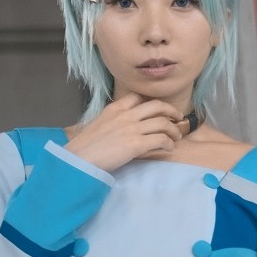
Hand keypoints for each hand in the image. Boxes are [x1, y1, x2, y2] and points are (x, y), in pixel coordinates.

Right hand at [64, 93, 184, 170]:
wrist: (78, 159)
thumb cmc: (85, 146)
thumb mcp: (99, 124)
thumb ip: (114, 121)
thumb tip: (125, 126)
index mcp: (115, 108)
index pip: (139, 97)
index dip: (153, 103)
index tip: (160, 110)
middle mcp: (126, 115)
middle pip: (157, 106)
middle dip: (171, 111)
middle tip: (178, 118)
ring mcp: (132, 129)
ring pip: (163, 123)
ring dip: (174, 130)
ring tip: (176, 137)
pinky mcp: (136, 144)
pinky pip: (161, 140)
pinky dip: (169, 144)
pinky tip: (169, 149)